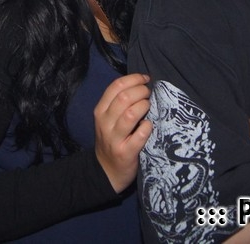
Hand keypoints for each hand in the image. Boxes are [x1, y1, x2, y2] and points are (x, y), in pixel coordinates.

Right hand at [93, 73, 152, 192]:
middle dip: (141, 91)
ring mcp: (114, 139)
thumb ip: (119, 103)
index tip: (145, 79)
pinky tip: (149, 126)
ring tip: (149, 108)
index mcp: (100, 111)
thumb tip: (141, 84)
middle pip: (124, 97)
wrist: (106, 170)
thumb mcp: (108, 119)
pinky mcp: (125, 153)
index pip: (115, 86)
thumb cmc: (112, 139)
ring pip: (131, 114)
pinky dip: (148, 127)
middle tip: (149, 94)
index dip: (134, 79)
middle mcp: (104, 123)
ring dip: (144, 106)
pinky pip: (140, 135)